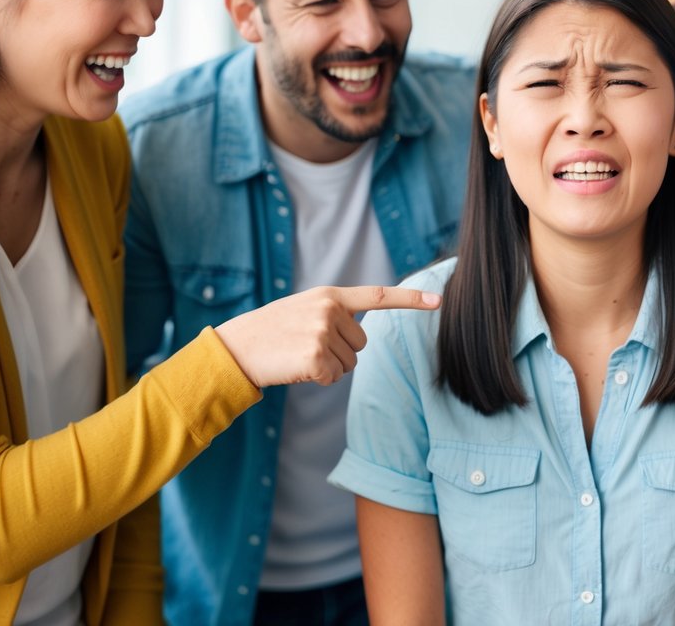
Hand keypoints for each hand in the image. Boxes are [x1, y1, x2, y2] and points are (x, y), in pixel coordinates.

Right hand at [214, 285, 440, 387]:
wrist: (235, 347)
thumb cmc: (271, 331)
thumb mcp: (304, 310)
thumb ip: (334, 313)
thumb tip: (360, 333)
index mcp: (330, 295)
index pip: (379, 296)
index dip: (411, 298)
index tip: (439, 301)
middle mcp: (330, 310)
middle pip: (361, 345)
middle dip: (339, 352)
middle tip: (306, 346)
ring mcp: (323, 332)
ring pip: (349, 364)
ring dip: (328, 366)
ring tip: (298, 354)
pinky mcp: (316, 357)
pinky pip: (333, 377)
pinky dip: (317, 378)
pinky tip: (295, 367)